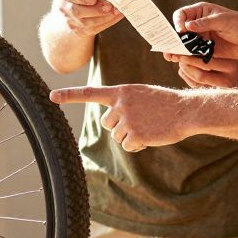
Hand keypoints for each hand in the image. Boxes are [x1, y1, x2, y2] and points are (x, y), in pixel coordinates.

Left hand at [50, 84, 191, 151]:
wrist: (186, 111)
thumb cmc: (165, 103)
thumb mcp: (142, 95)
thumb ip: (123, 103)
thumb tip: (110, 122)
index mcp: (121, 91)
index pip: (90, 93)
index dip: (70, 95)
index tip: (51, 96)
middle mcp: (120, 105)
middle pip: (107, 123)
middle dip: (119, 126)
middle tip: (140, 121)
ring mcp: (127, 120)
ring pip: (117, 136)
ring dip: (130, 136)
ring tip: (148, 126)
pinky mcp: (135, 136)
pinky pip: (127, 146)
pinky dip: (137, 145)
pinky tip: (150, 136)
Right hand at [57, 0, 122, 36]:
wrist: (75, 4)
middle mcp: (65, 9)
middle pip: (77, 12)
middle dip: (95, 10)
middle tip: (110, 6)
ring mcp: (71, 22)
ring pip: (86, 23)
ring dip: (104, 18)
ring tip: (117, 11)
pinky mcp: (79, 31)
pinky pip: (93, 30)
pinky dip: (107, 23)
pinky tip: (117, 16)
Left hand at [168, 56, 237, 88]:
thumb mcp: (236, 62)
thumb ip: (219, 59)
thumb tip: (196, 53)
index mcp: (232, 66)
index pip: (207, 59)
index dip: (192, 55)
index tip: (183, 49)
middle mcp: (227, 79)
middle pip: (201, 71)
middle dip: (187, 64)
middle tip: (178, 57)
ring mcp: (223, 91)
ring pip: (199, 81)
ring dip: (186, 73)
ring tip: (180, 64)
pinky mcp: (219, 97)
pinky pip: (200, 89)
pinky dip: (190, 80)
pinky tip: (185, 73)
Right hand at [171, 2, 237, 60]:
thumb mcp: (223, 20)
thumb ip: (205, 23)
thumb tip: (187, 25)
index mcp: (201, 12)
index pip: (182, 15)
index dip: (178, 22)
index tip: (181, 31)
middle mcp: (198, 24)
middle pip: (180, 30)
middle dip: (173, 38)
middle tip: (168, 46)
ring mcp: (201, 37)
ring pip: (184, 43)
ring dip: (177, 49)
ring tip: (170, 56)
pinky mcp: (205, 50)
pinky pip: (193, 53)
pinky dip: (187, 57)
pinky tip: (182, 61)